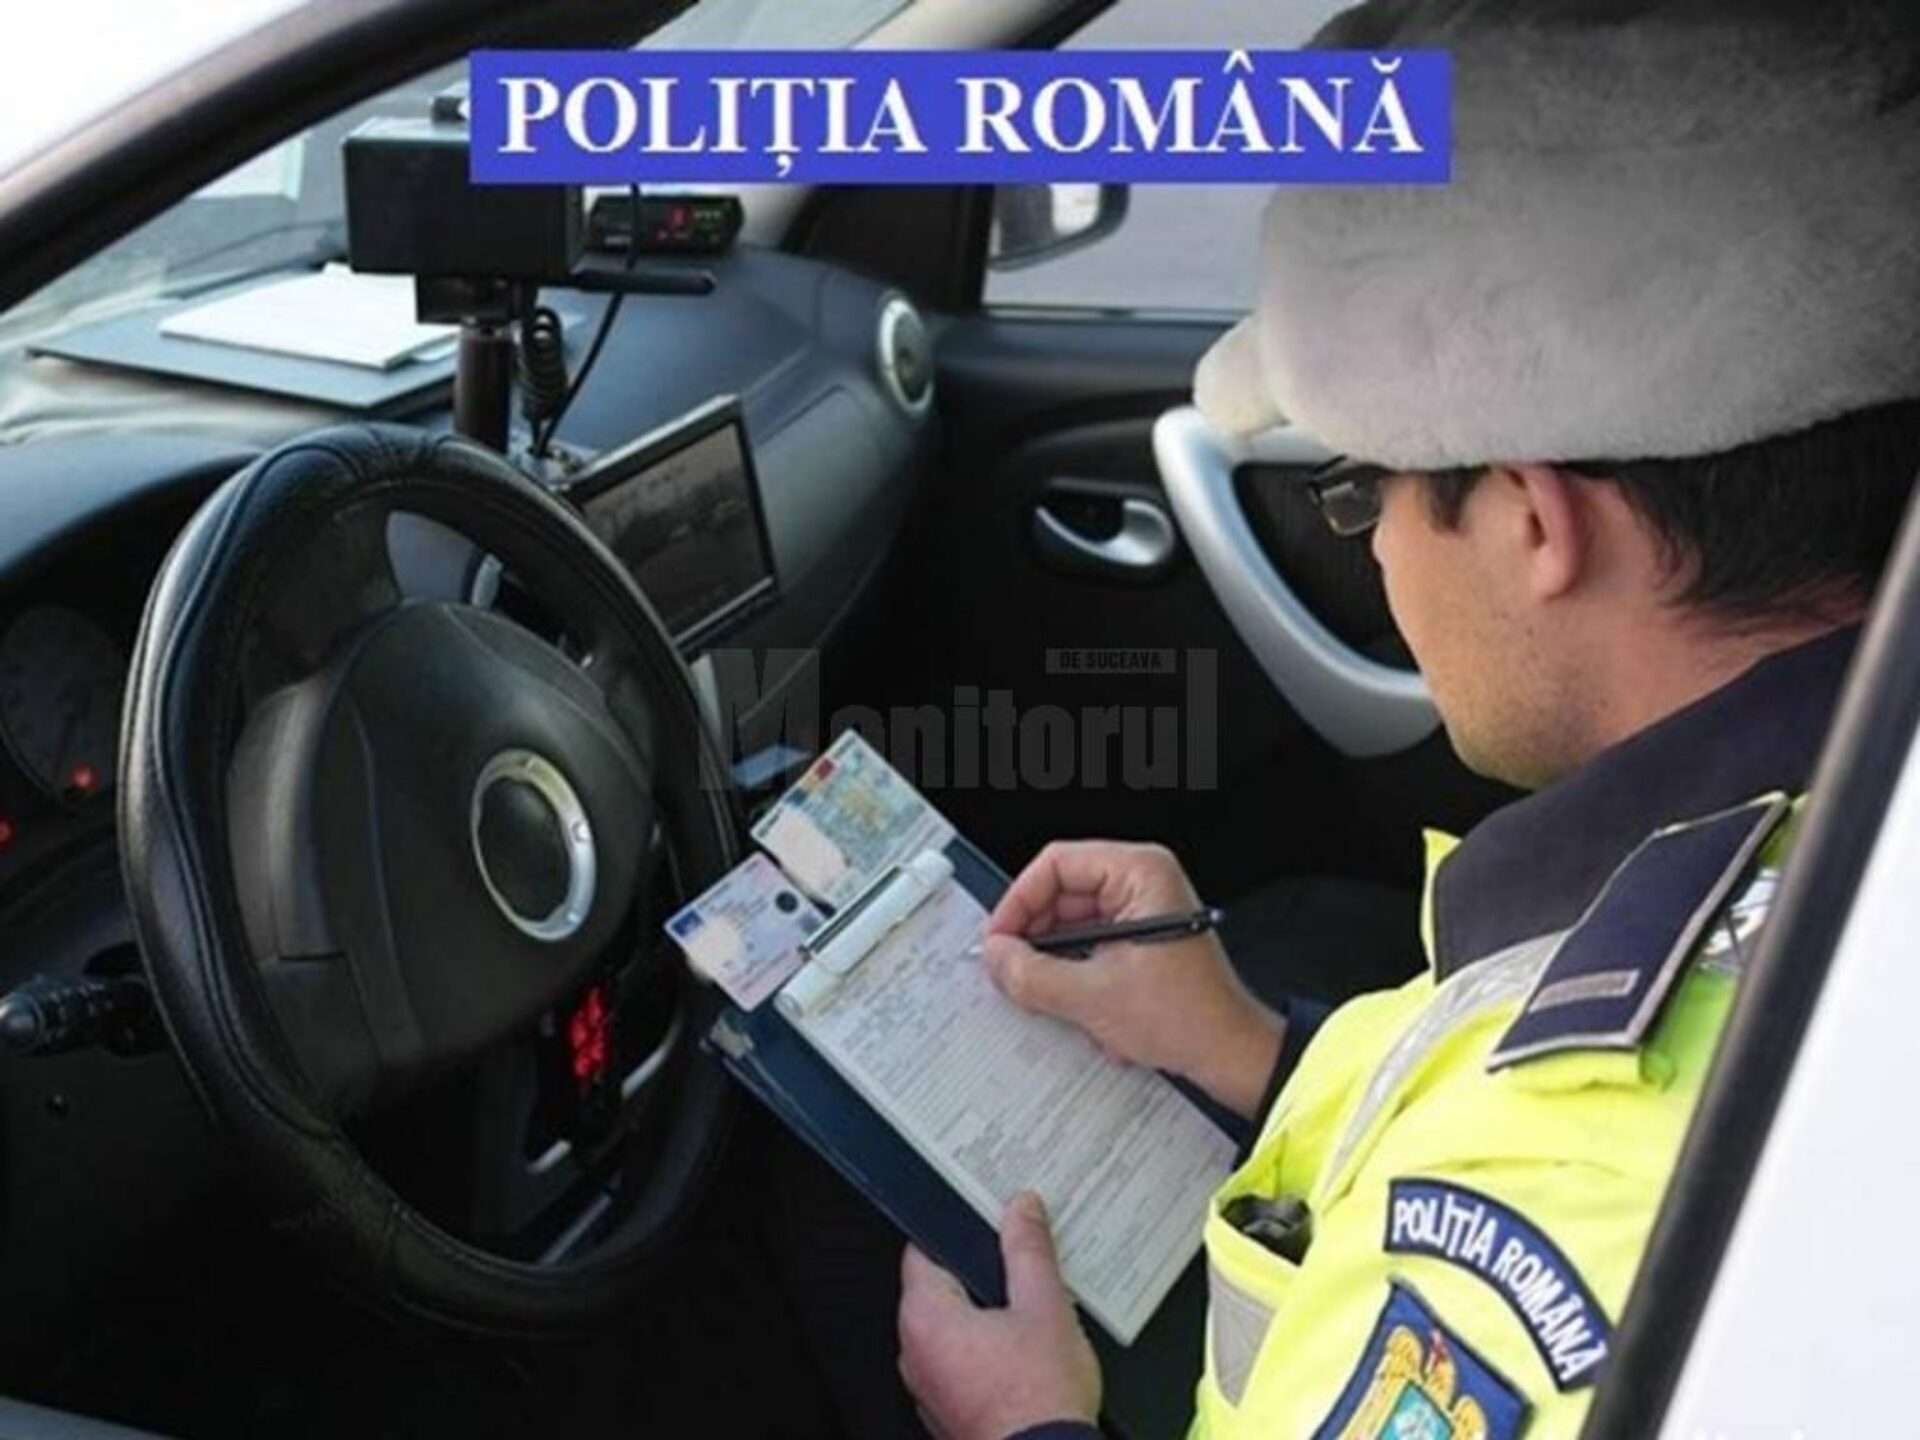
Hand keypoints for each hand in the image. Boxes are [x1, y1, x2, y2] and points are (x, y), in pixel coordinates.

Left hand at [898, 1192, 1100, 1439]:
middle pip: (938, 1289)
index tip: (985, 1220)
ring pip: (951, 1330)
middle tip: (1020, 1266)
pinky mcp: (946, 1412)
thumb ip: (1029, 1251)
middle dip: (978, 1274)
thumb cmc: (1040, 1401)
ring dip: (984, 1317)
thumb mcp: (1045, 1307)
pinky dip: (984, 1354)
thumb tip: (1021, 1210)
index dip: (958, 1230)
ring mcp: (928, 1388)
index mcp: (926, 1318)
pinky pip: (959, 1364)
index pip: (922, 1250)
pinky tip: (1023, 1354)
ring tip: (1030, 1313)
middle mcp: (915, 1354)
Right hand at [982, 841, 1282, 1117]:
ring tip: (1046, 991)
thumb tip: (997, 956)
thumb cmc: (1191, 1017)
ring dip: (1055, 960)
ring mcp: (1142, 911)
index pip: (1058, 864)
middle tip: (1010, 967)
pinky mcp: (1139, 939)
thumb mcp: (1093, 997)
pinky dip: (1075, 973)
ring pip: (1072, 922)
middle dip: (1035, 935)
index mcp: (1141, 873)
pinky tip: (1077, 1005)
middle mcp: (1144, 882)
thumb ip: (1032, 973)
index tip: (1000, 936)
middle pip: (1062, 892)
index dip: (1020, 900)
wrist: (1229, 1054)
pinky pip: (1089, 943)